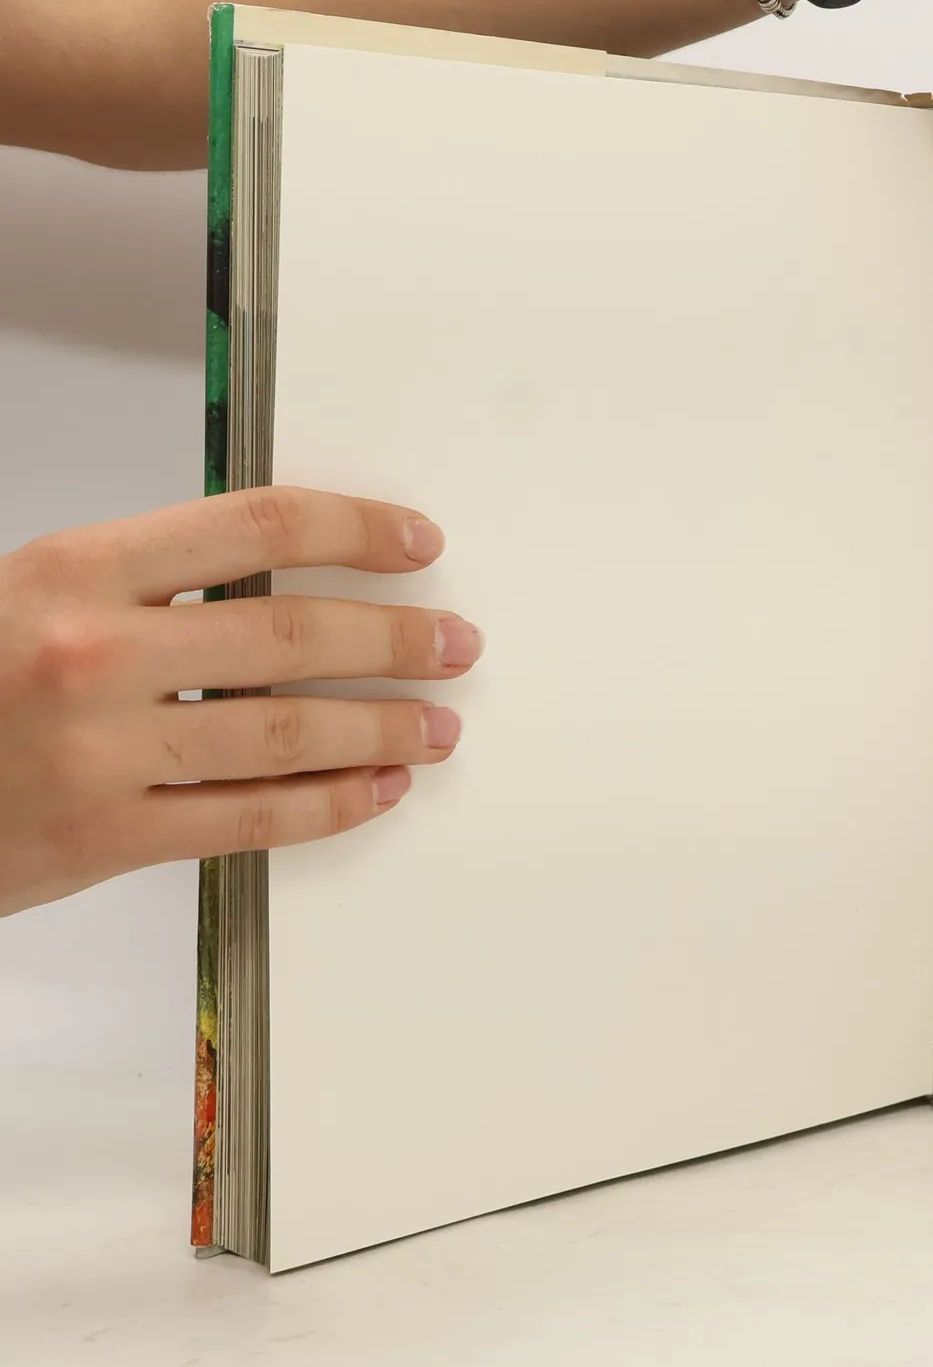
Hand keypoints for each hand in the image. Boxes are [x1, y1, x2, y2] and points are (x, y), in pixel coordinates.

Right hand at [0, 486, 482, 917]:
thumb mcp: (28, 592)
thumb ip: (146, 582)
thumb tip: (284, 574)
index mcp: (74, 568)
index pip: (258, 526)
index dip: (357, 530)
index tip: (419, 543)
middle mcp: (92, 653)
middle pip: (293, 637)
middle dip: (398, 640)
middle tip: (457, 642)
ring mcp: (98, 753)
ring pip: (287, 735)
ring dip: (384, 729)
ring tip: (440, 725)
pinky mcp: (100, 840)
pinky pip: (249, 821)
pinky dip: (331, 806)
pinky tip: (378, 790)